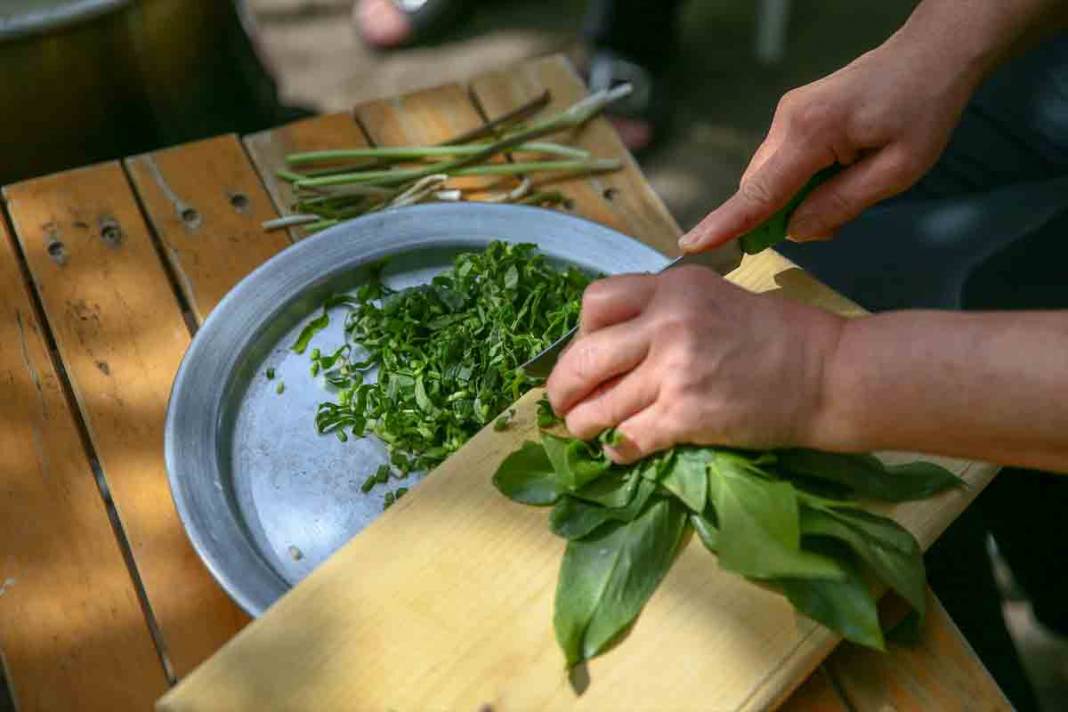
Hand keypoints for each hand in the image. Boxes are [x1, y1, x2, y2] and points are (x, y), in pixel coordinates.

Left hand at [545, 266, 843, 462]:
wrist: (827, 374)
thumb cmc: (778, 335)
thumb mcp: (714, 297)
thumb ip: (664, 311)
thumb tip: (613, 342)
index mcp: (672, 287)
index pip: (595, 302)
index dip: (580, 332)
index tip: (587, 352)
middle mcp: (667, 322)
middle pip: (583, 357)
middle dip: (562, 386)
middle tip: (562, 402)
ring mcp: (674, 370)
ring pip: (598, 405)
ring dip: (582, 424)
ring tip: (584, 430)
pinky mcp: (686, 415)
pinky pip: (627, 438)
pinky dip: (616, 449)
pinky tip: (618, 451)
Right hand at [679, 29, 980, 250]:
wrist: (933, 53)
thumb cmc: (924, 108)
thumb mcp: (898, 170)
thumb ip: (841, 204)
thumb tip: (796, 230)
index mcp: (811, 132)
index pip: (759, 191)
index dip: (726, 224)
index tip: (692, 245)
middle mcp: (787, 121)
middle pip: (759, 187)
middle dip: (780, 217)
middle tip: (834, 223)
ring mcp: (787, 115)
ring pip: (769, 178)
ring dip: (794, 200)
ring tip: (849, 188)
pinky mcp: (795, 116)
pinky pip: (782, 164)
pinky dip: (800, 183)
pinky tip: (839, 176)